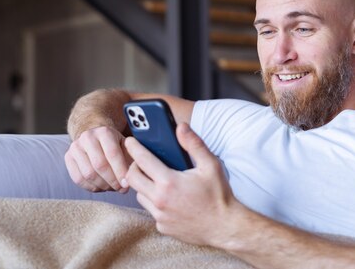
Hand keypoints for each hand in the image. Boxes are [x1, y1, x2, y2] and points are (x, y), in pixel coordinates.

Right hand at [65, 126, 131, 192]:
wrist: (95, 136)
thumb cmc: (115, 144)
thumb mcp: (125, 146)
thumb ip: (131, 159)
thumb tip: (133, 176)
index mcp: (104, 132)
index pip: (112, 154)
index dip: (120, 172)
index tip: (127, 184)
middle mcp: (87, 137)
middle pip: (99, 165)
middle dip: (112, 181)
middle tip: (121, 189)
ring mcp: (75, 147)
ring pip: (88, 174)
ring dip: (102, 186)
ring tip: (113, 188)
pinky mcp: (68, 158)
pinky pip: (78, 179)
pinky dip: (91, 187)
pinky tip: (101, 187)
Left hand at [124, 123, 241, 245]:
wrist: (225, 227)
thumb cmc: (219, 195)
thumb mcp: (210, 165)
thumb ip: (194, 144)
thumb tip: (181, 127)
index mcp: (169, 182)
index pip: (142, 160)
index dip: (134, 148)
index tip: (130, 141)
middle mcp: (160, 200)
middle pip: (133, 179)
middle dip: (133, 167)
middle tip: (142, 161)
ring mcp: (160, 216)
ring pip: (140, 196)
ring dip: (143, 185)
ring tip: (156, 179)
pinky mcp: (163, 227)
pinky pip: (151, 211)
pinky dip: (155, 202)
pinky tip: (168, 198)